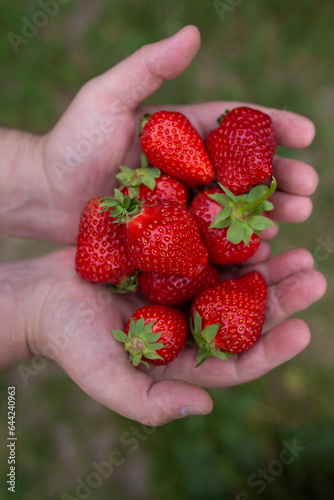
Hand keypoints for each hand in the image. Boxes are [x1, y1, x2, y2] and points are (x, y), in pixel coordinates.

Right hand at [4, 246, 324, 425]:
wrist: (42, 297)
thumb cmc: (69, 340)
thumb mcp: (105, 378)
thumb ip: (150, 403)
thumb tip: (206, 407)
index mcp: (182, 358)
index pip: (236, 359)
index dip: (271, 348)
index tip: (302, 330)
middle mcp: (189, 324)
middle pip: (245, 316)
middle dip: (281, 299)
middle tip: (313, 278)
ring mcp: (181, 291)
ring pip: (234, 281)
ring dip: (267, 268)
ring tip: (298, 250)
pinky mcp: (169, 262)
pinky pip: (209, 251)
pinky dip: (231, 242)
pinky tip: (254, 229)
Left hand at [30, 25, 317, 243]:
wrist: (43, 194)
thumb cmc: (71, 142)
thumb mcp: (106, 97)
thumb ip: (149, 68)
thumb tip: (193, 32)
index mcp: (179, 134)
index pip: (235, 128)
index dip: (273, 128)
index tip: (308, 133)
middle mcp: (185, 168)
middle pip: (242, 171)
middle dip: (280, 177)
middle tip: (310, 190)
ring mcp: (179, 202)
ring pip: (232, 205)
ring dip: (267, 210)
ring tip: (297, 217)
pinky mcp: (168, 232)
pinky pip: (208, 236)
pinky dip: (235, 241)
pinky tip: (259, 247)